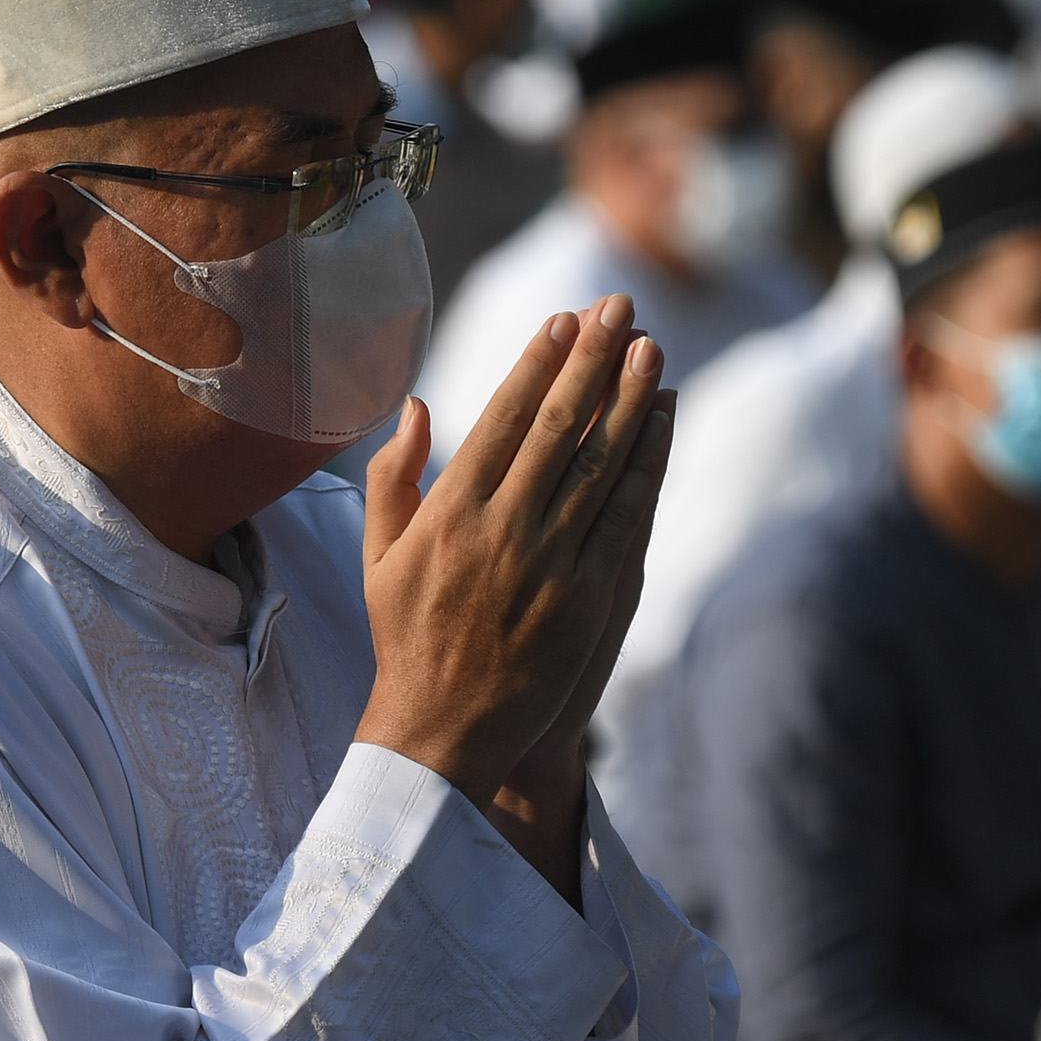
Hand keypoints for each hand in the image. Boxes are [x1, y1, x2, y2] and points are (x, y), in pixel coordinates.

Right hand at [353, 299, 673, 878]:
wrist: (441, 732)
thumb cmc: (404, 639)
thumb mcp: (379, 555)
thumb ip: (395, 477)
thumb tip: (419, 405)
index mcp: (447, 515)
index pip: (502, 420)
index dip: (537, 365)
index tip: (564, 320)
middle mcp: (500, 531)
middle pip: (559, 428)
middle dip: (592, 361)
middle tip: (619, 307)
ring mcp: (548, 565)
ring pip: (600, 465)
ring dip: (629, 401)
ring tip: (650, 348)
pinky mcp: (587, 600)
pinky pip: (626, 518)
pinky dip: (647, 466)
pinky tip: (661, 423)